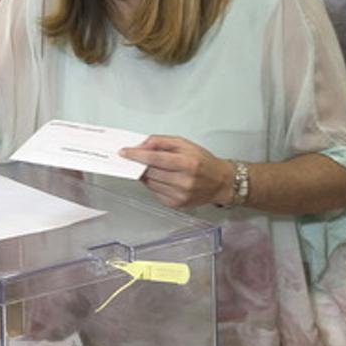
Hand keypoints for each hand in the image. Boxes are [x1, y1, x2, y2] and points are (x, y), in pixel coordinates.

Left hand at [119, 135, 234, 208]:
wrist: (220, 182)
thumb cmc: (203, 162)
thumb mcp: (185, 144)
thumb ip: (161, 142)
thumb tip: (141, 146)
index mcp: (188, 164)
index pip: (155, 159)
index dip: (136, 155)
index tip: (124, 152)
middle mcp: (184, 181)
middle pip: (150, 171)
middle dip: (139, 164)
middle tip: (135, 157)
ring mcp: (179, 195)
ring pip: (150, 182)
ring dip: (146, 174)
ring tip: (155, 167)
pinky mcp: (176, 204)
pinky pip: (154, 192)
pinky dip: (153, 183)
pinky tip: (162, 178)